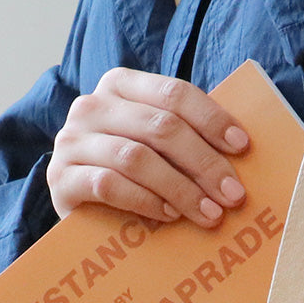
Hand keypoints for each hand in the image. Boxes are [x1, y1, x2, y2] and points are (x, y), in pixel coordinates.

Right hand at [47, 67, 249, 226]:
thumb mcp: (156, 149)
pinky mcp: (61, 178)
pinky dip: (145, 201)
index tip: (242, 147)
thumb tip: (239, 153)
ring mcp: (72, 141)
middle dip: (204, 163)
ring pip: (136, 158)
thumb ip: (183, 140)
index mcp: (120, 86)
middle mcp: (92, 106)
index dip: (211, 119)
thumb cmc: (130, 178)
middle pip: (160, 127)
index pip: (173, 94)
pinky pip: (110, 186)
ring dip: (181, 189)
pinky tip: (169, 216)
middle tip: (233, 195)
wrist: (79, 209)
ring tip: (209, 214)